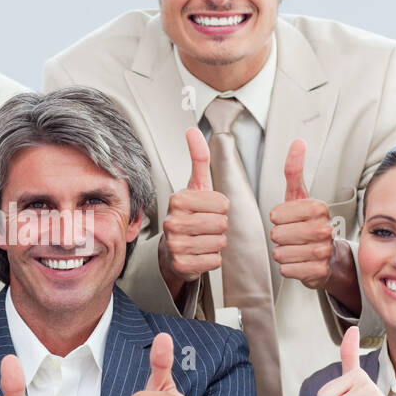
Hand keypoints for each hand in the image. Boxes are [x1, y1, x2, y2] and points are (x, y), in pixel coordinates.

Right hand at [158, 127, 228, 296]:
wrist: (173, 248)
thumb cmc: (189, 215)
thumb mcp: (196, 186)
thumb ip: (198, 158)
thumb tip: (192, 131)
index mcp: (178, 200)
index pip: (223, 204)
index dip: (222, 208)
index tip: (208, 209)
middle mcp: (173, 222)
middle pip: (222, 224)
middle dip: (220, 226)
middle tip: (206, 226)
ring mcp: (175, 244)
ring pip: (219, 243)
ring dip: (217, 243)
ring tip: (203, 239)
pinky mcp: (181, 265)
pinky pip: (214, 261)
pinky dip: (213, 259)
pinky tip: (201, 253)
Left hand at [269, 139, 338, 289]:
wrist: (329, 256)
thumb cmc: (308, 224)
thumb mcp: (299, 196)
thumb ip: (294, 170)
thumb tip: (298, 143)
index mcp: (318, 208)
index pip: (276, 215)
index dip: (277, 219)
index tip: (289, 219)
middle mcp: (324, 229)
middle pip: (277, 235)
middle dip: (279, 237)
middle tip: (293, 236)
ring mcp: (323, 251)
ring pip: (280, 253)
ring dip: (283, 252)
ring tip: (296, 248)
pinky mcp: (319, 272)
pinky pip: (286, 269)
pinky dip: (288, 268)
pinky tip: (300, 262)